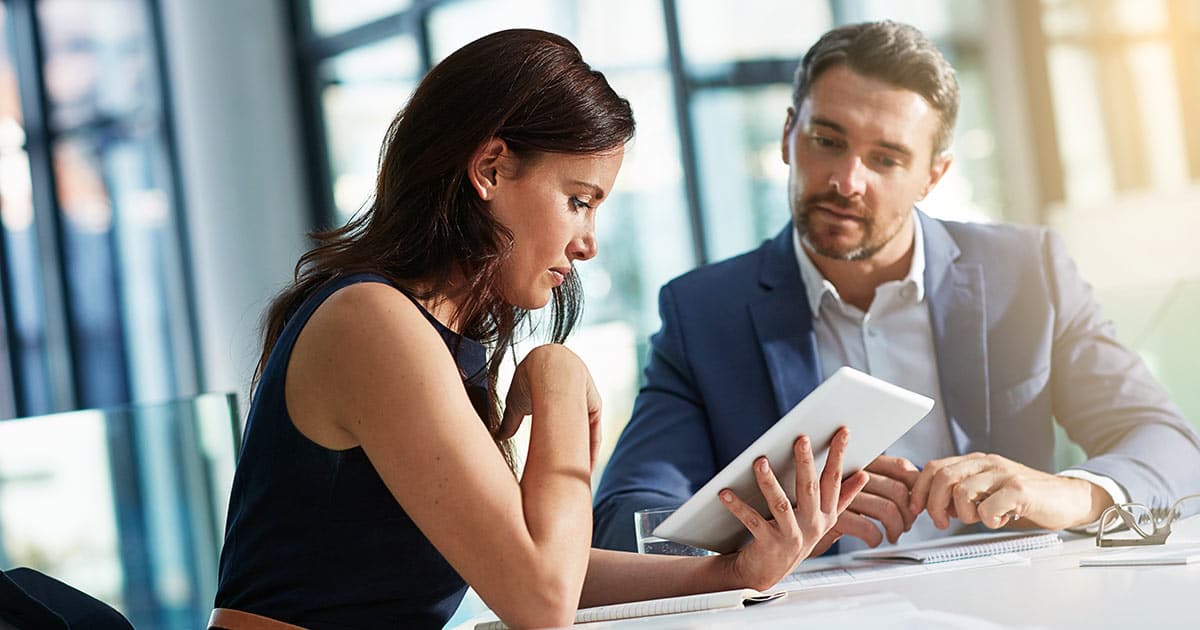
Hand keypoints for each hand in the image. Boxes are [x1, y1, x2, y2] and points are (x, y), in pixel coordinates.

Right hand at [497, 344, 602, 467]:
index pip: (554, 422)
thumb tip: (500, 437)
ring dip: (581, 455)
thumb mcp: (515, 403)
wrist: (546, 364)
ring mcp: (585, 400)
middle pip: (572, 432)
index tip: (547, 462)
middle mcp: (572, 396)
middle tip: (565, 476)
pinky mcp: (595, 404)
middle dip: (568, 454)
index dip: (551, 441)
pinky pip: (594, 432)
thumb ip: (510, 421)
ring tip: (575, 477)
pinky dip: (590, 450)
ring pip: (584, 434)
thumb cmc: (526, 379)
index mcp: (552, 393)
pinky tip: (587, 467)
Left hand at [719, 427, 869, 589]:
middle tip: (802, 439)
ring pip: (781, 504)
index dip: (839, 455)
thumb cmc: (793, 539)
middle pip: (810, 489)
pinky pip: (752, 520)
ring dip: (769, 482)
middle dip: (806, 462)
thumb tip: (863, 474)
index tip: (843, 431)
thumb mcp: (822, 520)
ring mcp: (791, 537)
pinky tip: (725, 492)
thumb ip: (841, 498)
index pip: (834, 480)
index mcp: (826, 516)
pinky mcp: (769, 545)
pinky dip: (737, 505)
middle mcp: (812, 526)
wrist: (767, 573)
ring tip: (760, 461)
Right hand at [812, 455, 920, 550]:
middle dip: (908, 511)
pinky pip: (867, 528)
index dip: (914, 482)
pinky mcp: (832, 520)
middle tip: (906, 522)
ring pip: (886, 509)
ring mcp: (840, 496)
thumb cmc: (815, 507)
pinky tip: (873, 540)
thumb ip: (869, 481)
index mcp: (855, 462)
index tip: (917, 496)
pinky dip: (875, 537)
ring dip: (896, 526)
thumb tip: (908, 481)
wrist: (788, 528)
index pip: (898, 467)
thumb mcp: (842, 487)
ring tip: (892, 534)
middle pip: (896, 490)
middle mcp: (848, 475)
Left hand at [908, 452, 1110, 529]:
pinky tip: (999, 520)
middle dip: (934, 504)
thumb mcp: (988, 489)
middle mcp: (988, 463)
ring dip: (964, 514)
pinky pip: (988, 507)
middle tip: (942, 522)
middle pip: (943, 476)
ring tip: (977, 519)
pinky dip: (988, 520)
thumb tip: (931, 504)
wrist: (1067, 498)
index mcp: (976, 461)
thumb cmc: (1026, 497)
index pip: (935, 467)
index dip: (920, 489)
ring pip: (962, 491)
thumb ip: (962, 491)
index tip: (917, 509)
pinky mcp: (1020, 490)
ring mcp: (1004, 474)